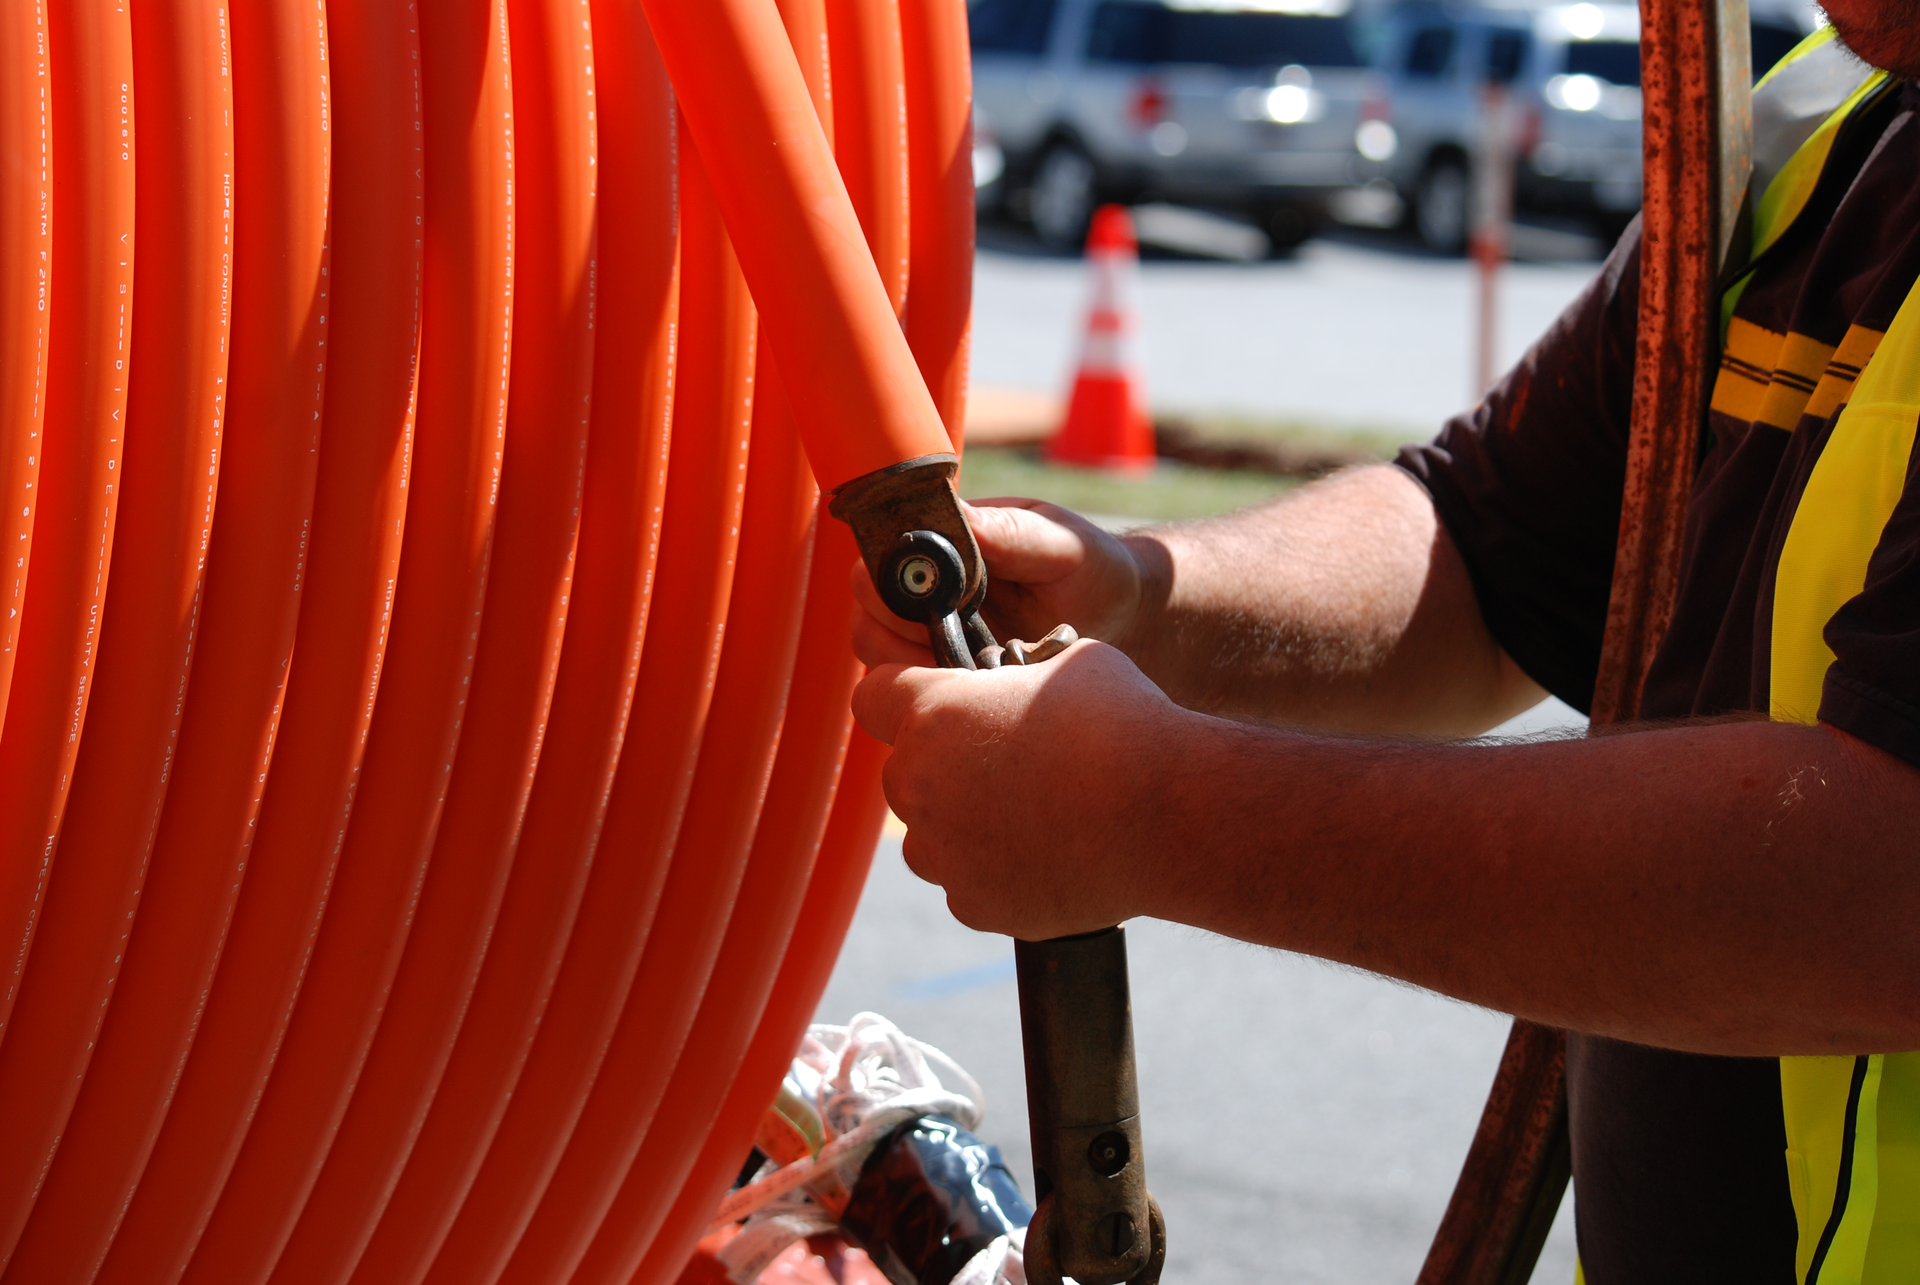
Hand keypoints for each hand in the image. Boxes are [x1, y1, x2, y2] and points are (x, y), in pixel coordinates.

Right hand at [849, 498, 1154, 669]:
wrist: (1121, 622)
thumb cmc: (1093, 570)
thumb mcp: (1063, 544)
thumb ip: (1014, 533)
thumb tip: (961, 517)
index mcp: (946, 538)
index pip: (881, 548)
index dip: (892, 573)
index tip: (935, 592)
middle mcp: (927, 583)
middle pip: (866, 602)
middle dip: (896, 622)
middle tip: (950, 633)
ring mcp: (929, 630)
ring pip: (875, 649)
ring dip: (909, 660)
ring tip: (968, 663)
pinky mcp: (942, 672)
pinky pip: (907, 685)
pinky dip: (929, 690)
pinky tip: (973, 686)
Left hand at [851, 639, 1188, 939]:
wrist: (1166, 815)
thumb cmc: (1124, 726)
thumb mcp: (1067, 663)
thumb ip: (1014, 674)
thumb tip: (1016, 679)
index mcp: (932, 713)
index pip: (873, 695)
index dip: (902, 695)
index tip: (933, 703)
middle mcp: (919, 783)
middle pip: (905, 771)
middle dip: (944, 766)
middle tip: (1010, 764)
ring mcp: (942, 851)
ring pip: (931, 835)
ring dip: (964, 824)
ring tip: (1036, 815)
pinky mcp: (972, 904)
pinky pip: (968, 883)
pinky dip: (997, 873)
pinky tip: (1050, 855)